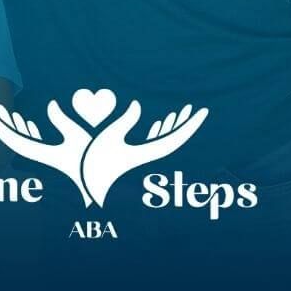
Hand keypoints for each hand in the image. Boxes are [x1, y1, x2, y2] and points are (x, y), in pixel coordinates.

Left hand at [0, 100, 93, 206]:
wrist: (104, 187)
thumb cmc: (95, 162)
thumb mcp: (80, 138)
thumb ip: (64, 122)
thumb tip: (51, 105)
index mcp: (42, 154)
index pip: (12, 139)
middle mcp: (41, 159)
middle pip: (14, 140)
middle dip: (4, 124)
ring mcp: (47, 160)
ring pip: (24, 143)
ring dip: (17, 127)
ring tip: (10, 113)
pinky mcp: (54, 159)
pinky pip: (35, 146)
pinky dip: (29, 134)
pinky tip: (29, 125)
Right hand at [80, 100, 208, 206]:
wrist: (87, 186)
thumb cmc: (95, 163)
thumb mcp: (109, 137)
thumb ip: (125, 120)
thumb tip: (138, 104)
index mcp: (148, 153)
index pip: (177, 138)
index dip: (191, 124)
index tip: (203, 112)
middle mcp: (149, 157)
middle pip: (175, 139)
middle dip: (185, 124)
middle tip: (195, 109)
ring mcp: (143, 159)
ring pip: (164, 141)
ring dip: (171, 126)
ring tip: (178, 114)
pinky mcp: (135, 158)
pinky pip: (154, 144)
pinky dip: (159, 132)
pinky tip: (160, 124)